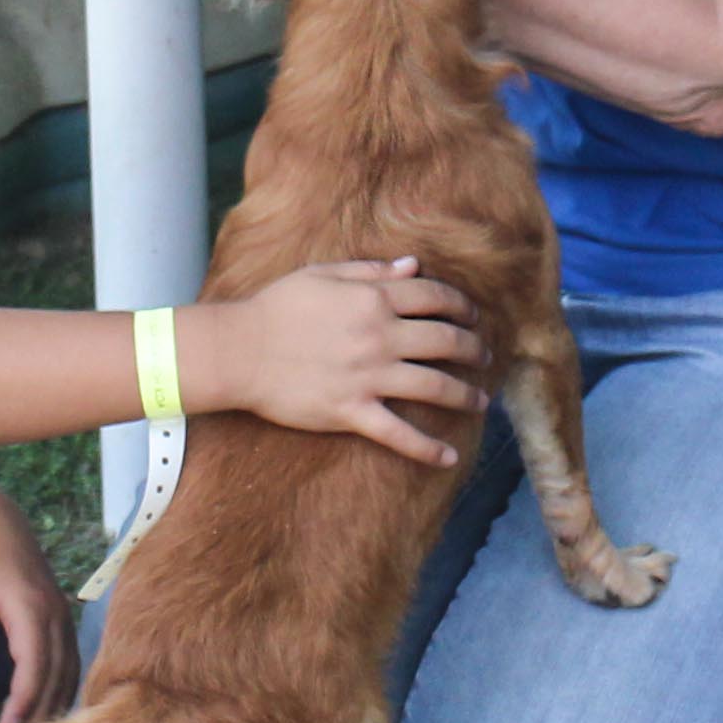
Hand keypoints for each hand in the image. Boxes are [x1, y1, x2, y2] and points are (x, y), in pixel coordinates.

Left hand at [0, 483, 74, 722]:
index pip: (36, 663)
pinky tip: (46, 708)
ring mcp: (62, 613)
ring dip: (54, 702)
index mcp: (29, 604)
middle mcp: (54, 611)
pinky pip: (70, 658)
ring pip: (69, 667)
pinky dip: (61, 685)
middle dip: (40, 710)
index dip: (25, 700)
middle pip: (58, 671)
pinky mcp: (60, 617)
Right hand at [200, 260, 484, 464]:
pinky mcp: (352, 411)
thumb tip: (413, 265)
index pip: (435, 299)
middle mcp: (379, 336)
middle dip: (474, 349)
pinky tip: (449, 458)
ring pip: (435, 387)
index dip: (462, 306)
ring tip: (481, 401)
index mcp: (373, 298)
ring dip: (466, 395)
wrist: (239, 351)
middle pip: (446, 341)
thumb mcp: (323, 275)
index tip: (473, 316)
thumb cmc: (276, 307)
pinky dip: (428, 449)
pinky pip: (399, 435)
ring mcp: (368, 376)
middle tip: (484, 357)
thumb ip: (372, 270)